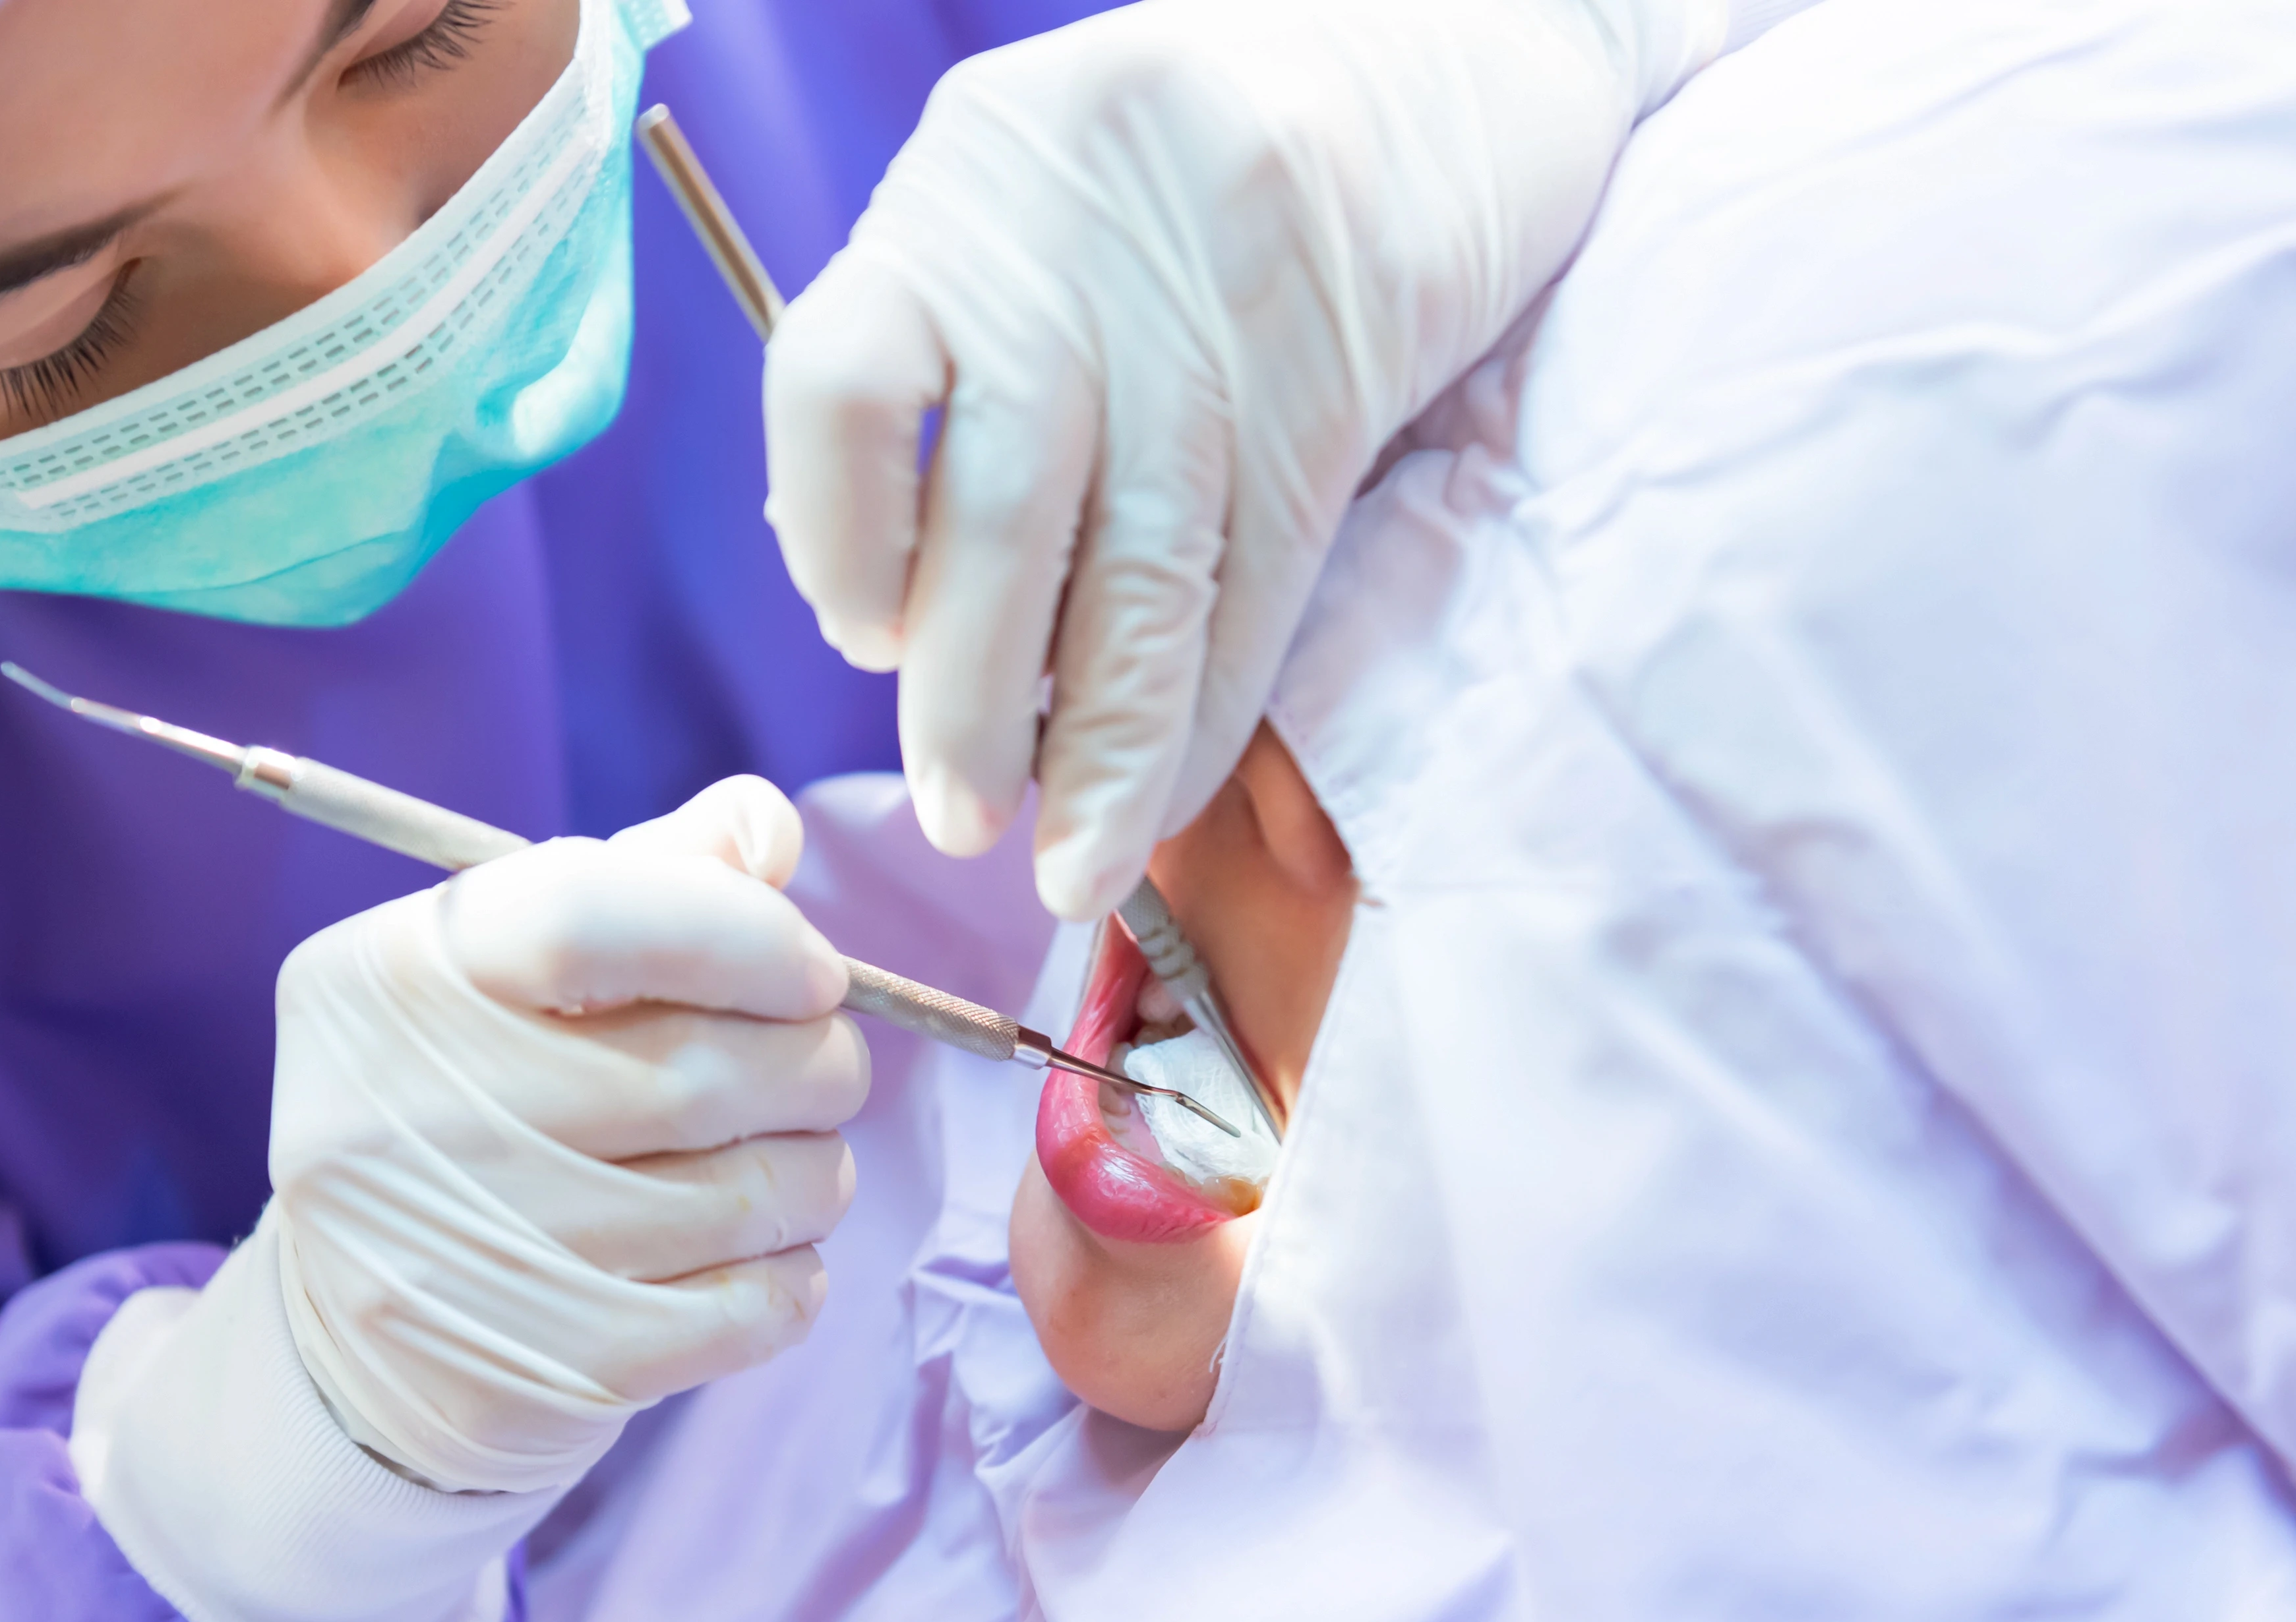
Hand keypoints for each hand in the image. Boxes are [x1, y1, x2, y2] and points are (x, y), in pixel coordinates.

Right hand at [267, 775, 870, 1495]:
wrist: (368, 1344)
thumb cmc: (476, 1110)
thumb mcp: (521, 973)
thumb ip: (647, 882)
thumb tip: (764, 826)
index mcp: (386, 977)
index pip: (585, 918)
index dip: (740, 934)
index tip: (812, 972)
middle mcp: (395, 1112)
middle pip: (687, 1071)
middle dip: (812, 1065)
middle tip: (829, 1070)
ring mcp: (459, 1255)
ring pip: (736, 1197)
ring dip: (816, 1174)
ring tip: (803, 1163)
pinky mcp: (533, 1370)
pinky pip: (739, 1314)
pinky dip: (793, 1277)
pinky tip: (775, 1256)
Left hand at [763, 0, 1714, 918]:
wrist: (1457, 41)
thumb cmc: (1195, 165)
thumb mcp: (1036, 201)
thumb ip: (952, 363)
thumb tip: (886, 608)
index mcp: (961, 180)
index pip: (841, 380)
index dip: (838, 539)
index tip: (863, 641)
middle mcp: (1079, 232)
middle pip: (1002, 507)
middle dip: (969, 699)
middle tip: (959, 819)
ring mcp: (1222, 295)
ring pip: (1142, 572)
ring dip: (1096, 748)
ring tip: (1062, 865)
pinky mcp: (1344, 362)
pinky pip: (1258, 578)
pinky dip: (1207, 706)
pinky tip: (1163, 792)